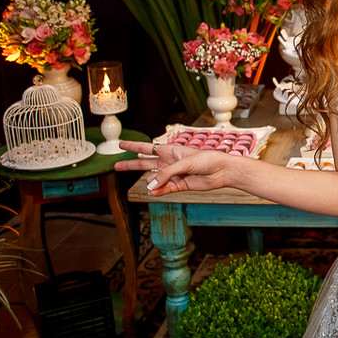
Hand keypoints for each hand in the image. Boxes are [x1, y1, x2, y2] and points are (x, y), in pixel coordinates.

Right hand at [115, 140, 235, 195]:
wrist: (222, 171)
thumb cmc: (207, 160)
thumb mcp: (184, 163)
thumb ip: (166, 173)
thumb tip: (151, 185)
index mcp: (170, 150)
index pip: (147, 147)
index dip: (133, 146)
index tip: (120, 144)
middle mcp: (169, 162)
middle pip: (145, 163)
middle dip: (130, 164)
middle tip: (115, 166)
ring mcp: (173, 174)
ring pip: (154, 179)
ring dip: (150, 183)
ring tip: (151, 186)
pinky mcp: (180, 185)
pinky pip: (164, 189)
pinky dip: (158, 191)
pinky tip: (153, 192)